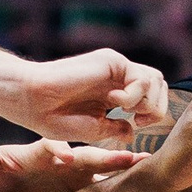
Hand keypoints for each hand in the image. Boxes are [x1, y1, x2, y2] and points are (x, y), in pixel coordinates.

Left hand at [0, 131, 136, 191]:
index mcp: (40, 153)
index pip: (51, 147)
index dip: (57, 150)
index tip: (63, 156)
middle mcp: (64, 159)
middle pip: (88, 155)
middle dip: (106, 156)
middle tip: (128, 157)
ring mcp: (77, 174)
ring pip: (104, 168)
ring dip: (123, 167)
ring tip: (145, 165)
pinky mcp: (84, 189)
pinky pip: (107, 187)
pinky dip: (123, 186)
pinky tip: (145, 183)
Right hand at [7, 49, 169, 141]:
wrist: (32, 99)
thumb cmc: (53, 117)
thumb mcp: (93, 129)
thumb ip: (115, 128)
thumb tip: (133, 130)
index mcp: (113, 93)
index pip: (151, 97)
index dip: (153, 112)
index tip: (138, 125)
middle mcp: (116, 77)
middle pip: (159, 85)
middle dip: (157, 107)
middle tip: (139, 120)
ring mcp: (115, 67)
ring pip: (156, 79)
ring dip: (147, 101)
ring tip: (125, 110)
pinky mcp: (111, 61)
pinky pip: (142, 77)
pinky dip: (135, 95)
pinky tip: (115, 101)